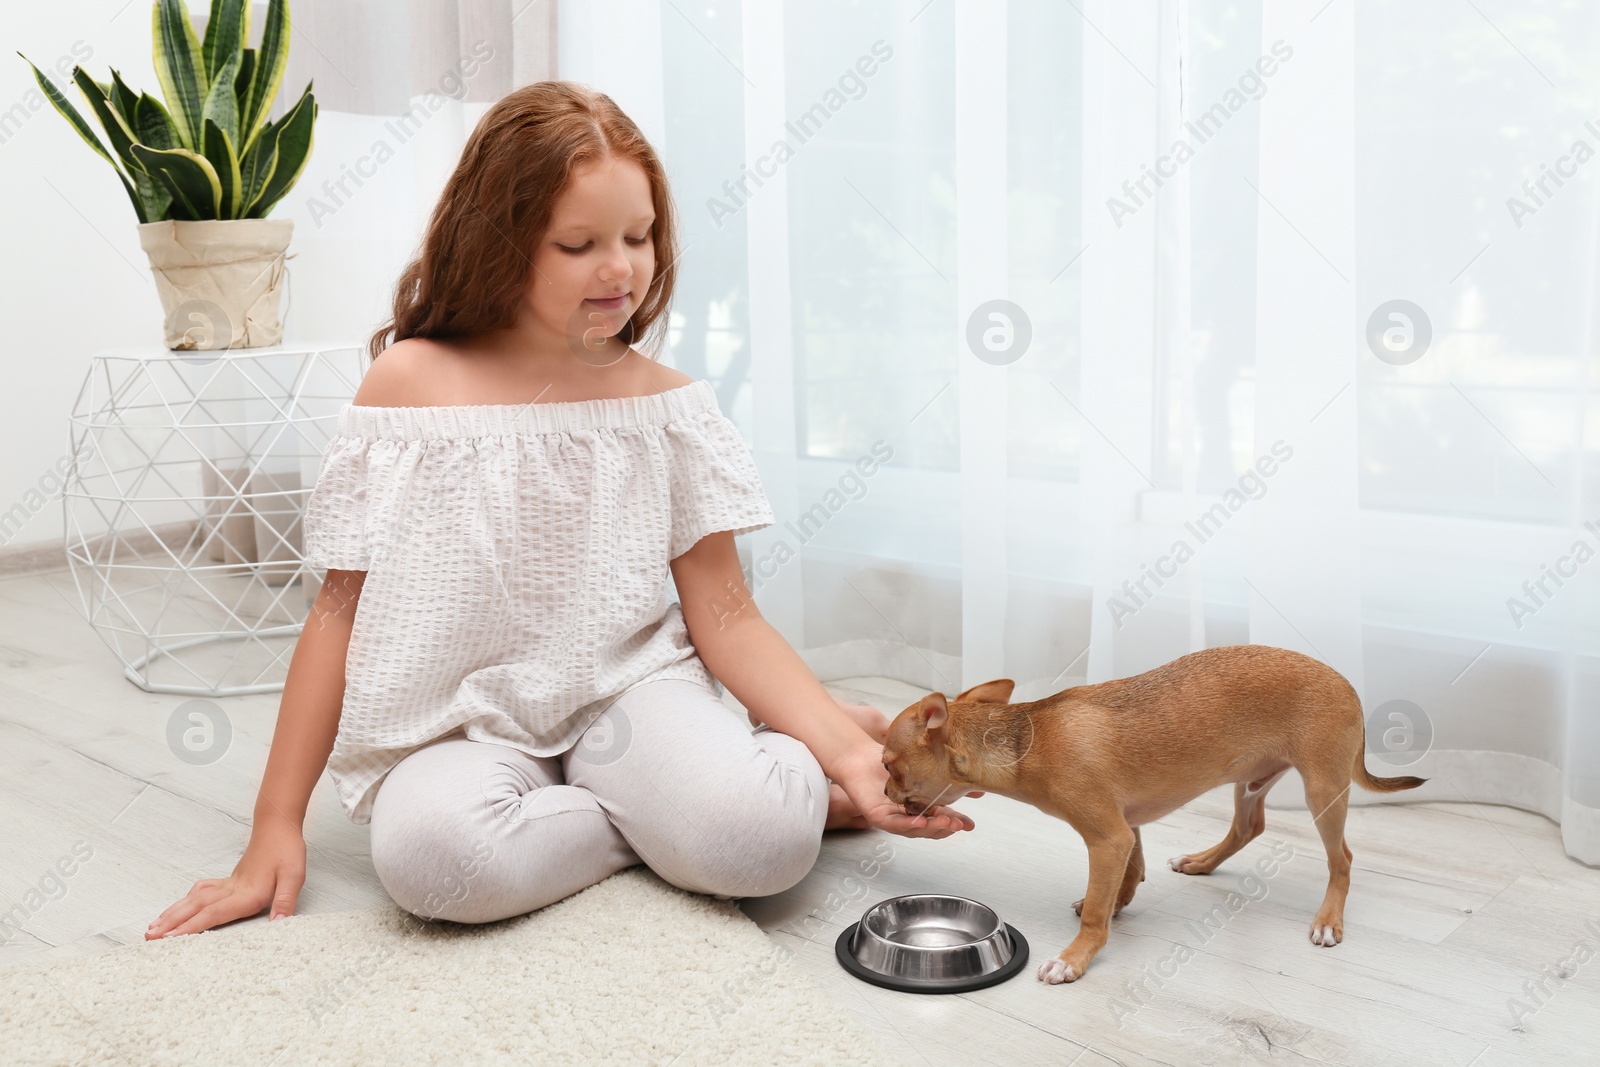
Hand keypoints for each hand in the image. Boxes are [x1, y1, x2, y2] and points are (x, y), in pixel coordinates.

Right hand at [145, 818, 305, 938]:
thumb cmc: (287, 851)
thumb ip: (285, 901)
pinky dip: (185, 902)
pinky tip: (178, 908)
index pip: (213, 913)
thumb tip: (279, 924)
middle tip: (148, 937)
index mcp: (246, 893)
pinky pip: (200, 892)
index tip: (169, 939)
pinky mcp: (228, 880)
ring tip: (152, 927)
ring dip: (172, 913)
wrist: (278, 825)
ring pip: (194, 899)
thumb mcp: (294, 876)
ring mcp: (227, 884)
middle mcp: (231, 890)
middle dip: (171, 924)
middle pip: (195, 907)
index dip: (191, 927)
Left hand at [829, 738, 978, 838]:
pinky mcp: (876, 816)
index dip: (954, 823)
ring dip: (931, 828)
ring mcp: (890, 818)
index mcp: (916, 806)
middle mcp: (904, 815)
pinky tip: (920, 822)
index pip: (938, 818)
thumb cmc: (888, 761)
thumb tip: (972, 780)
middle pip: (928, 828)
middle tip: (959, 825)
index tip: (970, 825)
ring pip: (913, 829)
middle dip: (945, 827)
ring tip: (946, 824)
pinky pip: (894, 824)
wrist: (859, 755)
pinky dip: (908, 825)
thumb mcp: (922, 767)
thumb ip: (944, 775)